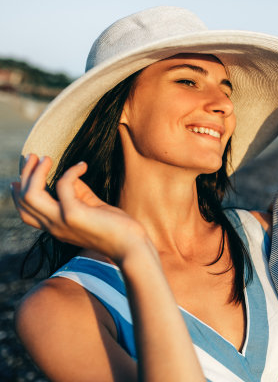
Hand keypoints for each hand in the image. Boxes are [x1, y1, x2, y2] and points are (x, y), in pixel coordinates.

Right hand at [11, 154, 149, 262]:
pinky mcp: (74, 214)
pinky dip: (71, 171)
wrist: (132, 247)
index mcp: (56, 228)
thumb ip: (79, 194)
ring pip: (32, 193)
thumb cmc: (117, 228)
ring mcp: (62, 221)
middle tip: (33, 157)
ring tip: (46, 158)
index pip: (26, 212)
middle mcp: (54, 227)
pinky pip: (63, 184)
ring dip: (36, 171)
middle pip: (24, 200)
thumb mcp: (93, 208)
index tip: (20, 176)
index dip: (18, 194)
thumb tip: (71, 175)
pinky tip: (83, 166)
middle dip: (25, 175)